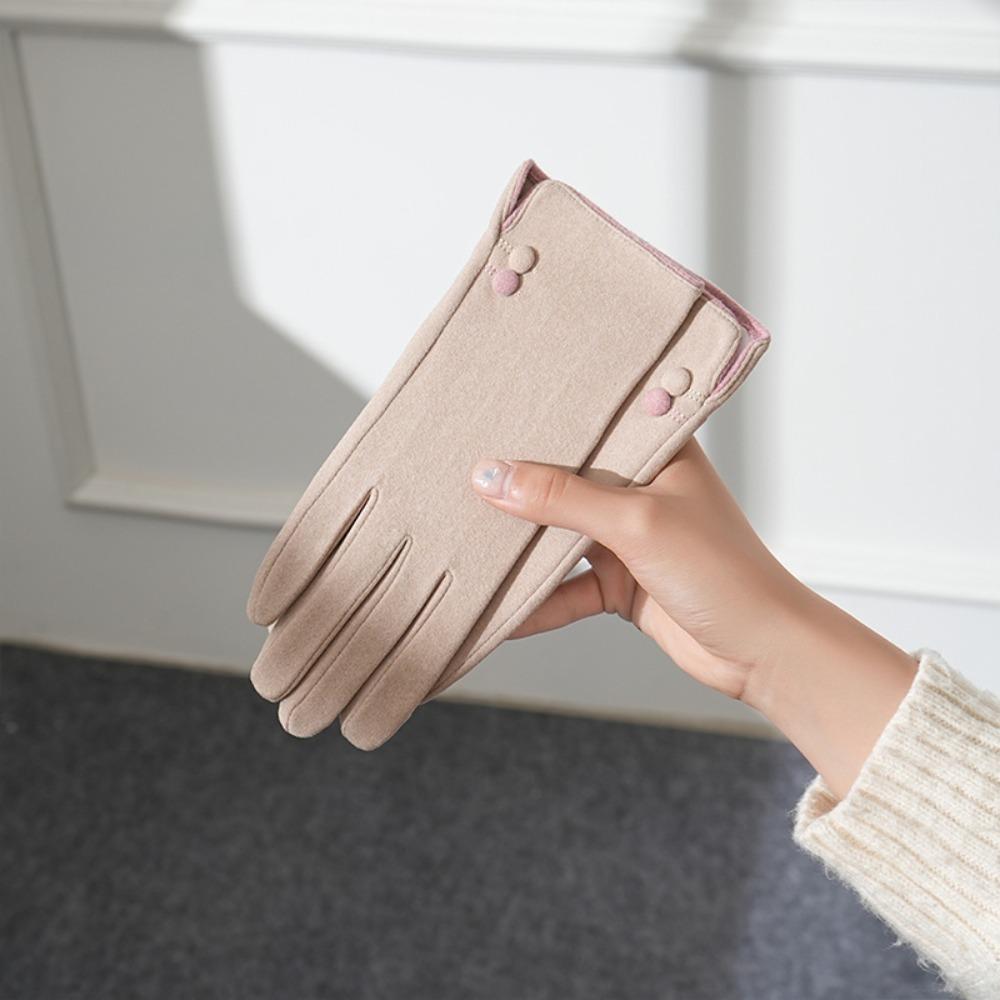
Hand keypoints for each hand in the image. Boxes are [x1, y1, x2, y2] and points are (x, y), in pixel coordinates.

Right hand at [471, 439, 805, 702]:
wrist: (762, 652)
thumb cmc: (723, 571)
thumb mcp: (636, 522)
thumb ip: (563, 498)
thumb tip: (492, 477)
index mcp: (658, 450)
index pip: (593, 420)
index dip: (546, 416)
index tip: (491, 409)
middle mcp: (641, 488)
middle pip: (567, 479)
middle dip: (520, 484)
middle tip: (462, 472)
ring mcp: (629, 538)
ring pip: (560, 535)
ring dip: (523, 545)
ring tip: (466, 537)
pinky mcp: (620, 584)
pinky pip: (566, 588)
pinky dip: (536, 600)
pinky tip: (500, 609)